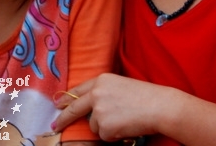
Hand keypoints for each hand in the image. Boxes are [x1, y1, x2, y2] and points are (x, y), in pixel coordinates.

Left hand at [52, 73, 170, 141]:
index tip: (58, 105)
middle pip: (75, 108)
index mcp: (101, 80)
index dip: (67, 98)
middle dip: (63, 118)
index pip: (78, 90)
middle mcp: (96, 93)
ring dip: (106, 127)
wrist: (160, 106)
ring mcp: (99, 110)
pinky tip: (126, 127)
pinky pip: (104, 136)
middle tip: (55, 125)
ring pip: (94, 126)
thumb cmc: (146, 96)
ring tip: (124, 120)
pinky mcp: (104, 126)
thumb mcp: (121, 85)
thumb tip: (90, 106)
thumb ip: (103, 92)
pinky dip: (114, 136)